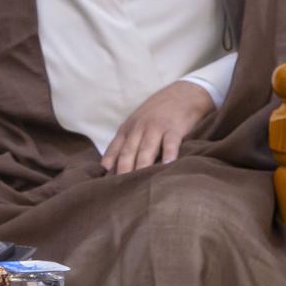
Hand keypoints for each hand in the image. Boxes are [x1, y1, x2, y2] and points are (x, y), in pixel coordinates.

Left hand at [101, 80, 215, 174]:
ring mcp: (156, 128)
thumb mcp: (136, 125)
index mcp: (127, 130)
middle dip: (123, 171)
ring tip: (139, 184)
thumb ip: (127, 144)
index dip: (108, 166)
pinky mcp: (174, 128)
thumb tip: (112, 168)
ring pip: (146, 150)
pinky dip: (168, 154)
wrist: (181, 94)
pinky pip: (170, 143)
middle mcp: (138, 129)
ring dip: (142, 167)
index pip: (114, 151)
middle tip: (120, 190)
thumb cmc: (156, 114)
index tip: (104, 182)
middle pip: (128, 153)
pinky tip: (167, 166)